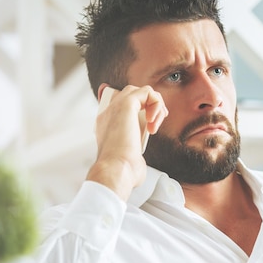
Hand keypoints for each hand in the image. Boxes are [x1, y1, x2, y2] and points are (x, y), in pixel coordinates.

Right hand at [87, 84, 167, 200]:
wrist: (116, 170)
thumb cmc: (123, 172)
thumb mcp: (129, 164)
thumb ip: (132, 157)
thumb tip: (138, 165)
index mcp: (106, 126)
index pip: (118, 106)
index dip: (137, 109)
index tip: (149, 126)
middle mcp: (108, 115)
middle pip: (130, 95)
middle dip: (148, 106)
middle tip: (154, 125)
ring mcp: (115, 108)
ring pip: (139, 91)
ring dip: (155, 106)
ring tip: (155, 125)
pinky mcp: (126, 104)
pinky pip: (147, 91)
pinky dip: (157, 104)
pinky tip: (154, 122)